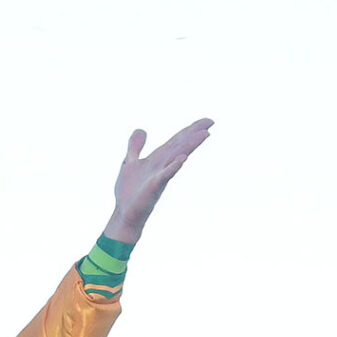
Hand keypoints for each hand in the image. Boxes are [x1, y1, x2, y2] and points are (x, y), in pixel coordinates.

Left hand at [104, 118, 213, 243]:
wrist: (124, 215)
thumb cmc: (129, 193)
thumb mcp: (129, 163)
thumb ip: (135, 147)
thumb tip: (142, 129)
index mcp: (157, 159)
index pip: (176, 141)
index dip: (190, 129)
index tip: (208, 121)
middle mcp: (162, 166)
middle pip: (180, 145)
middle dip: (194, 133)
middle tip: (211, 121)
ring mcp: (159, 176)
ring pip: (176, 157)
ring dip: (190, 145)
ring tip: (204, 134)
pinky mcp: (153, 187)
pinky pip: (164, 175)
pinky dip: (173, 167)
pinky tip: (182, 159)